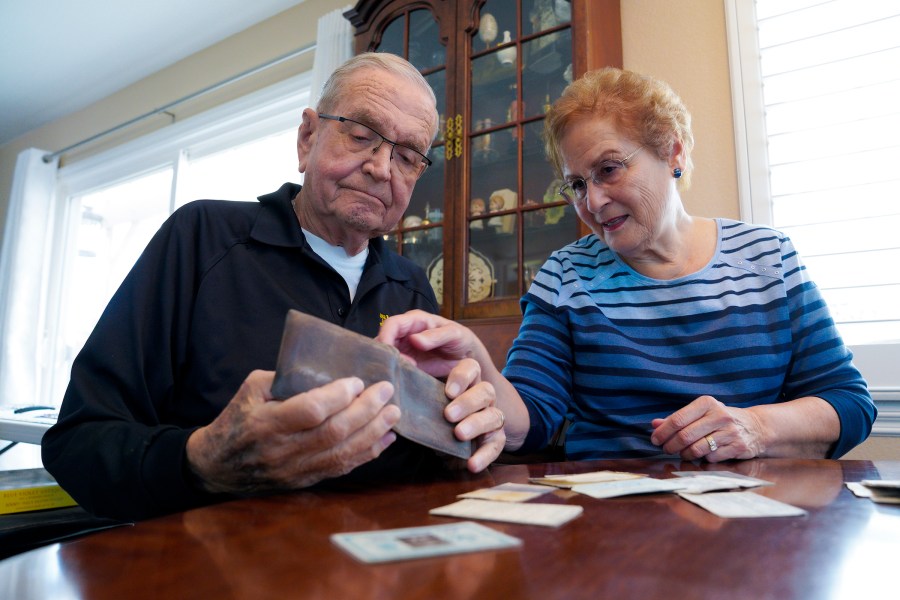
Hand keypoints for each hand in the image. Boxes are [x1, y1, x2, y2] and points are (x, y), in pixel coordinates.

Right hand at [186, 370, 399, 493]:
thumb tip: (324, 369)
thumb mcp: (250, 389)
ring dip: (374, 432)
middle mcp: (283, 450)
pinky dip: (368, 453)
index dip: (338, 396)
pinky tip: (386, 437)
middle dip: (366, 411)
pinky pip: (342, 468)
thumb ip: (284, 378)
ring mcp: (296, 469)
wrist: (217, 465)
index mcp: (266, 422)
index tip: (357, 381)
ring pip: (342, 454)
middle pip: (334, 433)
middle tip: (387, 391)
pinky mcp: (305, 480)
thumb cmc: (236, 418)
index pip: (310, 410)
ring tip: (394, 413)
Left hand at [378, 309, 527, 454]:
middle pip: (485, 391)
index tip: (447, 391)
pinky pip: (496, 445)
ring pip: (494, 415)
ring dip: (477, 424)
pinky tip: (471, 464)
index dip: (462, 378)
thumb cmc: (430, 410)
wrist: (446, 439)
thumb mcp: (420, 394)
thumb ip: (409, 381)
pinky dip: (485, 455)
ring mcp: (490, 416)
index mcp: (465, 380)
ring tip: (459, 434)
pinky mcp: (494, 439)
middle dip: (467, 402)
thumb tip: (385, 372)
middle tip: (448, 414)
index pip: (471, 369)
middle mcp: (481, 396)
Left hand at [650, 395, 764, 461]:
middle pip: (685, 436)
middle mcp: (719, 415)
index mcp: (707, 403)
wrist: (756, 427)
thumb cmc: (720, 419)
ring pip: (696, 449)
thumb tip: (654, 424)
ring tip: (683, 453)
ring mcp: (730, 432)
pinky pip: (710, 458)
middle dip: (671, 446)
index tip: (655, 439)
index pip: (678, 419)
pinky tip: (702, 455)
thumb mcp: (701, 413)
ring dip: (685, 454)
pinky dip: (702, 459)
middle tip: (666, 449)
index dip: (663, 432)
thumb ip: (678, 418)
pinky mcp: (737, 447)